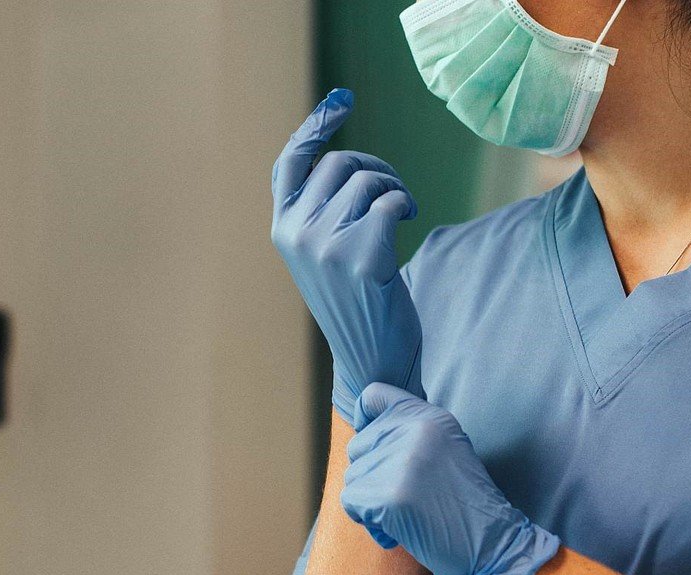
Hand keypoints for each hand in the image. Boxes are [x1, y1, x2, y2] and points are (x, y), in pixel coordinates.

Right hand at [271, 88, 424, 422]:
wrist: (373, 357)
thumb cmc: (355, 300)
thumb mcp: (323, 252)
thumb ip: (319, 210)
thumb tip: (343, 158)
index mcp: (282, 229)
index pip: (291, 162)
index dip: (315, 127)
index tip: (342, 100)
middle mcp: (296, 233)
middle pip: (340, 163)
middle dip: (374, 167)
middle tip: (394, 192)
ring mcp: (326, 245)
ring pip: (366, 179)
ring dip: (394, 187)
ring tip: (401, 211)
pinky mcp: (361, 256)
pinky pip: (389, 200)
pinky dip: (404, 203)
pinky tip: (408, 220)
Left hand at [341, 383, 560, 574]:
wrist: (493, 544)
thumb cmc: (465, 503)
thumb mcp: (446, 448)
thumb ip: (408, 432)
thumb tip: (361, 430)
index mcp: (429, 416)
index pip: (373, 395)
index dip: (364, 419)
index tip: (374, 445)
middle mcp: (414, 430)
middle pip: (358, 446)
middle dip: (371, 475)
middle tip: (404, 496)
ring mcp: (401, 461)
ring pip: (353, 477)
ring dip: (370, 502)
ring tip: (407, 514)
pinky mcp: (390, 495)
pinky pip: (352, 502)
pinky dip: (368, 522)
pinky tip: (397, 531)